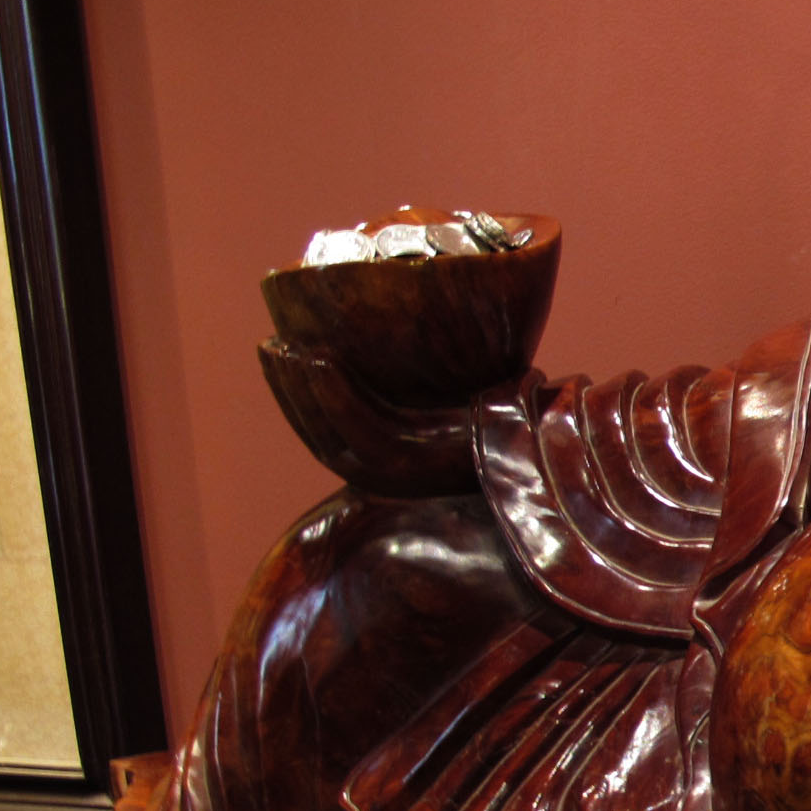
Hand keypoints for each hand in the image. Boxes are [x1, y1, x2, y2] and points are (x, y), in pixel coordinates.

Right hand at [257, 339, 475, 495]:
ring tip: (288, 348)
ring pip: (330, 432)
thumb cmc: (494, 412)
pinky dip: (336, 393)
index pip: (320, 431)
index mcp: (383, 464)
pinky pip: (362, 426)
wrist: (539, 438)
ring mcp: (399, 475)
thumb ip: (400, 383)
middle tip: (271, 344)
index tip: (275, 351)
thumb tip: (366, 333)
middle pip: (316, 433)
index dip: (291, 394)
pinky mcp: (416, 464)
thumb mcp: (436, 397)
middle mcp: (384, 477)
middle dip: (287, 389)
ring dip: (302, 389)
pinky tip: (321, 358)